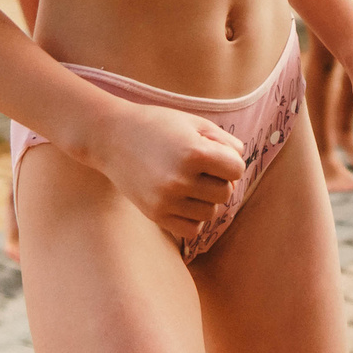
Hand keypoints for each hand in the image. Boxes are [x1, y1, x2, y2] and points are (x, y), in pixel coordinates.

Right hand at [98, 104, 248, 239]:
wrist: (112, 137)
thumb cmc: (158, 125)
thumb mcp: (194, 123)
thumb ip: (224, 141)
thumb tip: (240, 164)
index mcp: (194, 153)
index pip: (237, 170)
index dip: (230, 161)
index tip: (215, 154)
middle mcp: (180, 180)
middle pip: (226, 193)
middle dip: (219, 180)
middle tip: (201, 168)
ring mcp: (166, 201)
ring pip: (211, 213)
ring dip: (207, 199)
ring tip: (190, 182)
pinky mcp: (155, 215)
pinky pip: (192, 230)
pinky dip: (193, 218)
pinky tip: (183, 200)